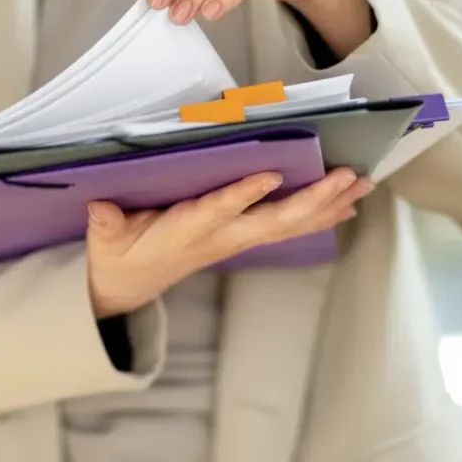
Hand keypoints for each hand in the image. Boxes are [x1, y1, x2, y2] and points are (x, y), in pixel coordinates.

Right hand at [85, 167, 372, 318]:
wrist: (130, 287)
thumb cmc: (120, 255)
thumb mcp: (105, 239)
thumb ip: (106, 223)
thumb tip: (100, 206)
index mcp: (185, 232)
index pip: (217, 211)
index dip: (243, 195)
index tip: (271, 175)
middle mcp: (219, 238)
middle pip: (271, 222)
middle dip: (311, 200)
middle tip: (345, 178)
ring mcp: (234, 241)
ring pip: (288, 225)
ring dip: (327, 205)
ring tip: (361, 184)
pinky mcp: (241, 239)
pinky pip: (286, 229)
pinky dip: (319, 216)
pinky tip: (346, 205)